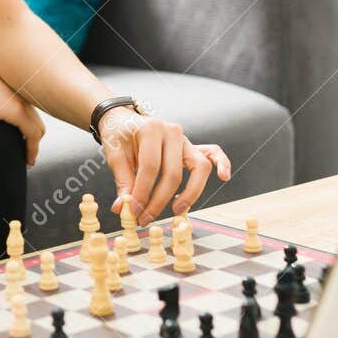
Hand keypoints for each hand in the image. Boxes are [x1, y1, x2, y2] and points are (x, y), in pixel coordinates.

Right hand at [0, 57, 44, 166]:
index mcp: (13, 81)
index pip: (28, 105)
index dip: (26, 122)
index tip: (20, 137)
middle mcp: (21, 88)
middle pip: (36, 117)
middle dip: (33, 136)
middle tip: (26, 152)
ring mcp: (21, 99)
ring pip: (38, 127)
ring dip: (33, 146)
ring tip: (27, 161)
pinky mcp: (16, 111)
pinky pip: (32, 135)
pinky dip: (32, 150)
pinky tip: (27, 161)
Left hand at [97, 107, 231, 223]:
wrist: (123, 119)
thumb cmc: (118, 136)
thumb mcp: (114, 155)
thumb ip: (122, 181)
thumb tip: (123, 209)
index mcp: (151, 129)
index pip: (150, 168)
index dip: (143, 193)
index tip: (134, 212)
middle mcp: (172, 132)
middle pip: (173, 173)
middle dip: (160, 200)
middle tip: (146, 218)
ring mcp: (185, 138)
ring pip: (199, 167)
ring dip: (190, 193)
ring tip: (176, 210)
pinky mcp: (192, 146)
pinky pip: (213, 153)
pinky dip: (222, 163)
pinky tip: (224, 177)